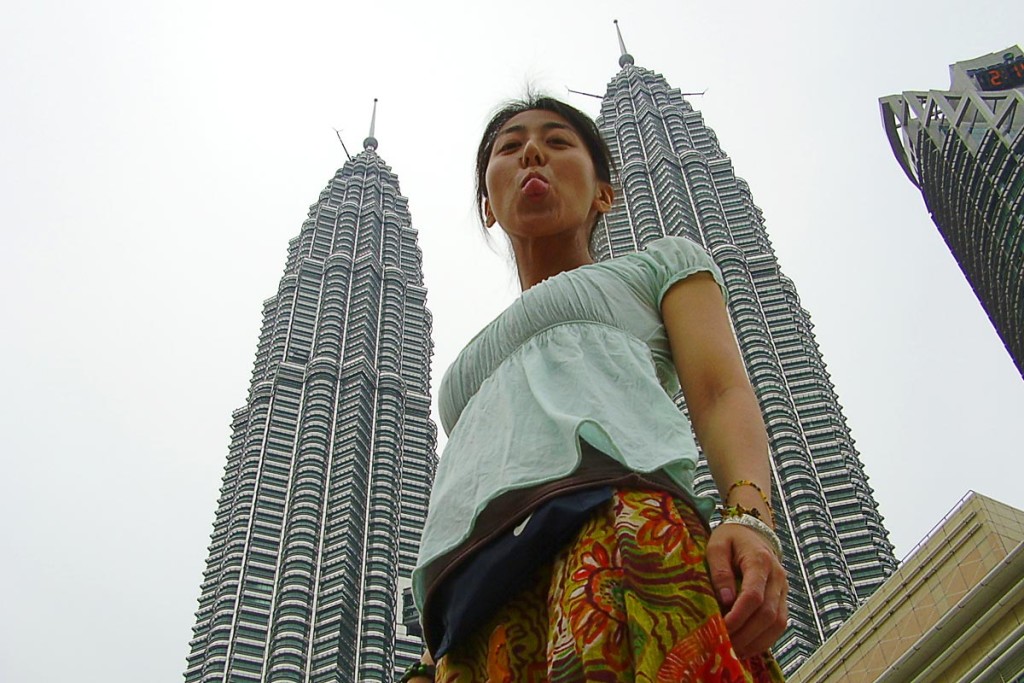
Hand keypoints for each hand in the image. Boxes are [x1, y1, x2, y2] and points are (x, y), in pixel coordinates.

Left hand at [706, 522, 787, 657]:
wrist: (752, 532)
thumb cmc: (730, 538)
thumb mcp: (717, 546)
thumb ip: (720, 570)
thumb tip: (725, 600)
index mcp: (760, 561)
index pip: (754, 595)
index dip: (738, 616)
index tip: (721, 628)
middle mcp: (777, 577)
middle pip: (767, 614)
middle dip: (746, 634)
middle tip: (724, 646)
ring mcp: (784, 589)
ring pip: (778, 623)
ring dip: (756, 641)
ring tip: (734, 651)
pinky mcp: (783, 599)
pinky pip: (780, 625)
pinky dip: (764, 639)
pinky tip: (747, 647)